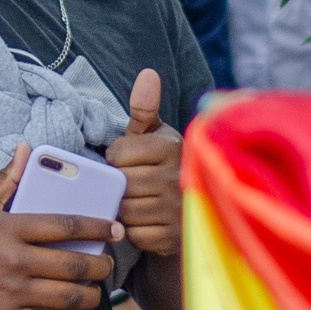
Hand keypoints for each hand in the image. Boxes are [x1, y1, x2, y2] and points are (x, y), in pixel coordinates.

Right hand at [0, 143, 119, 309]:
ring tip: (94, 292)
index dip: (97, 227)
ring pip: (66, 297)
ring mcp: (11, 291)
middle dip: (101, 267)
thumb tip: (26, 149)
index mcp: (12, 229)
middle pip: (74, 265)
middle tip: (107, 266)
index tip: (116, 230)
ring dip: (89, 296)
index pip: (65, 225)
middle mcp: (15, 260)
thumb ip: (6, 178)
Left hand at [105, 68, 181, 260]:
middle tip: (130, 184)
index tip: (127, 161)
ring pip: (125, 210)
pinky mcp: (173, 237)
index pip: (119, 154)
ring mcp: (175, 209)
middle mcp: (176, 177)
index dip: (116, 158)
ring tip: (137, 200)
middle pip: (120, 183)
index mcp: (170, 147)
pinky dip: (135, 230)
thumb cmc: (164, 164)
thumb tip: (148, 72)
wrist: (195, 207)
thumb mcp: (155, 135)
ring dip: (124, 208)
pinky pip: (136, 234)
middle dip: (118, 185)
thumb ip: (144, 108)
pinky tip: (146, 220)